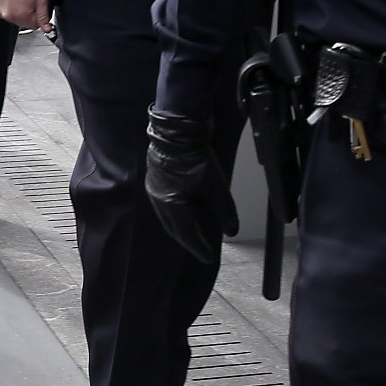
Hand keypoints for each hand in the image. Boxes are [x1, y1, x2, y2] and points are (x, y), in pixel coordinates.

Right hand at [0, 0, 52, 31]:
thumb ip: (44, 15)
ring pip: (13, 17)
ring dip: (17, 11)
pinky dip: (8, 7)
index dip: (37, 15)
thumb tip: (47, 29)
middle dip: (27, 13)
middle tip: (27, 0)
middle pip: (23, 22)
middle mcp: (10, 17)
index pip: (35, 25)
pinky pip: (4, 12)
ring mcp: (1, 13)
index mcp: (22, 16)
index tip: (36, 7)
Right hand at [143, 107, 238, 263]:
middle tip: (200, 248)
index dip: (198, 248)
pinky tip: (185, 208)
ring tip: (193, 231)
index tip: (208, 257)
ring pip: (167, 216)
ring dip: (181, 226)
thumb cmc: (196, 157)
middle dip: (187, 240)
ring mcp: (154, 188)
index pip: (186, 235)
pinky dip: (176, 212)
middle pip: (173, 228)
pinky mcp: (156, 178)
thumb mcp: (216, 186)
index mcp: (171, 205)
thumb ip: (224, 210)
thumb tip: (231, 230)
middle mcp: (158, 200)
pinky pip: (165, 204)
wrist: (178, 128)